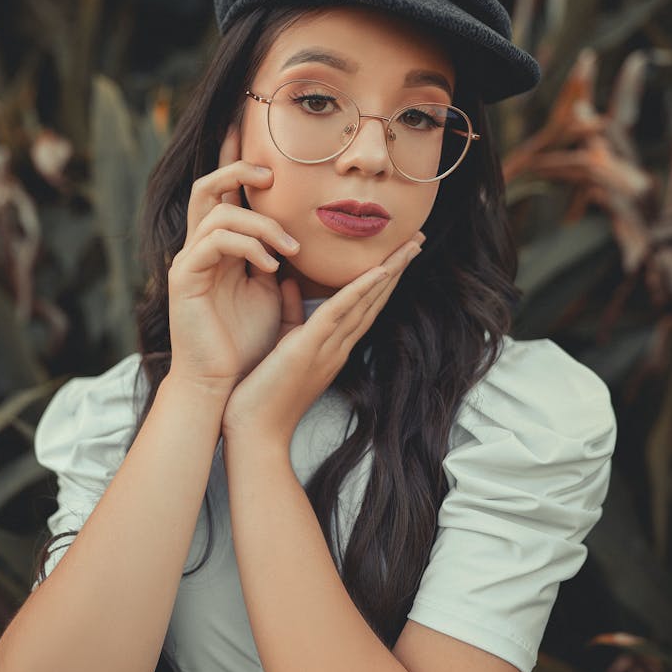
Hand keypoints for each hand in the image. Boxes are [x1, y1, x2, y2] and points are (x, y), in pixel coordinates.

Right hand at [164, 125, 300, 391]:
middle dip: (237, 168)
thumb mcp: (271, 293)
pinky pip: (213, 242)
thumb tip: (302, 235)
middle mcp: (200, 248)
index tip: (257, 132)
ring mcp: (189, 261)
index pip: (225, 192)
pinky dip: (247, 246)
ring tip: (291, 250)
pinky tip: (272, 267)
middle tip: (273, 173)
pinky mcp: (184, 278)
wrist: (222, 383)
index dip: (237, 160)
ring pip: (217, 212)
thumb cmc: (246, 343)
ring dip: (261, 224)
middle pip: (206, 186)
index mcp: (221, 248)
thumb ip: (279, 260)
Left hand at [220, 232, 424, 442]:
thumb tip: (290, 280)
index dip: (382, 277)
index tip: (398, 251)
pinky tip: (379, 270)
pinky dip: (360, 291)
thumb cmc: (261, 393)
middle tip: (418, 239)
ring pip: (365, 302)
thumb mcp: (280, 343)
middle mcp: (338, 347)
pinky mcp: (309, 349)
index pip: (363, 305)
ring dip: (390, 271)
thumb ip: (289, 312)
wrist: (253, 433)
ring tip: (410, 245)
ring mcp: (328, 349)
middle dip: (397, 268)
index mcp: (332, 346)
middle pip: (374, 300)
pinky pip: (340, 314)